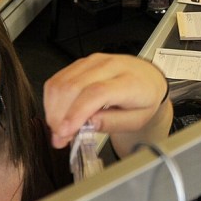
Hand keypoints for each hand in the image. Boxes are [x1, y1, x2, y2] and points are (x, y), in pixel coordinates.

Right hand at [43, 53, 168, 147]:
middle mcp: (109, 66)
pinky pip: (58, 79)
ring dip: (53, 109)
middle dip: (59, 115)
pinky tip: (58, 115)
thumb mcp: (137, 120)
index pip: (96, 93)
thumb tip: (88, 124)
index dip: (76, 112)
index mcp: (129, 81)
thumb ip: (113, 122)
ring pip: (61, 82)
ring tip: (59, 129)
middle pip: (73, 87)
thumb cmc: (144, 99)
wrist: (147, 78)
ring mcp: (93, 62)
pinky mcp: (81, 63)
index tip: (65, 131)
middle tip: (59, 138)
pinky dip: (52, 100)